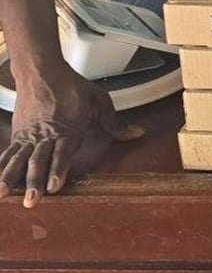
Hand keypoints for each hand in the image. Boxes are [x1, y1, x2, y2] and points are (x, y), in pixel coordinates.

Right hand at [0, 63, 142, 206]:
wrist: (43, 73)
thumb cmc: (72, 88)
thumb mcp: (99, 101)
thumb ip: (115, 122)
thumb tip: (137, 133)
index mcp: (68, 128)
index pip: (63, 152)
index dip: (59, 169)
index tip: (55, 185)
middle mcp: (47, 135)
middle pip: (39, 160)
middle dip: (35, 181)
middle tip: (33, 200)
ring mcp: (30, 136)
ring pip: (20, 159)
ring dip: (13, 178)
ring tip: (4, 195)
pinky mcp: (19, 135)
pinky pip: (8, 153)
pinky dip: (2, 168)